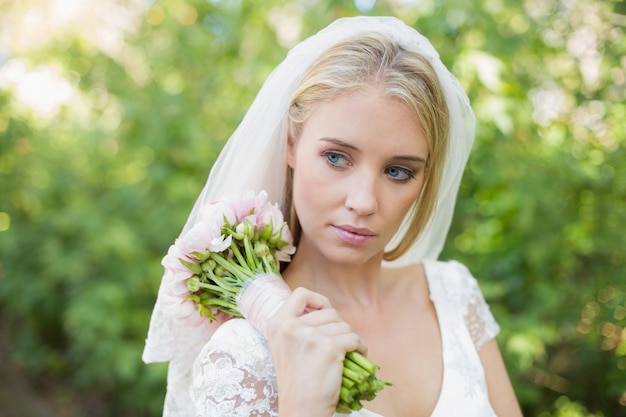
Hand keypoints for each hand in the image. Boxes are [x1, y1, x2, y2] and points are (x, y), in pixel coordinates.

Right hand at [266, 287, 365, 416]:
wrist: (301, 408)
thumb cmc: (296, 382)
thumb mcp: (284, 347)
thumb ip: (297, 326)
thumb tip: (326, 310)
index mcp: (277, 324)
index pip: (300, 294)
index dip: (317, 299)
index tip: (325, 310)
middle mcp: (290, 326)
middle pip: (329, 311)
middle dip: (339, 326)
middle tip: (338, 343)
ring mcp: (310, 335)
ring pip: (344, 325)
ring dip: (349, 338)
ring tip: (346, 353)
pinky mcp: (329, 347)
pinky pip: (354, 338)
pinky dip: (360, 347)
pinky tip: (356, 356)